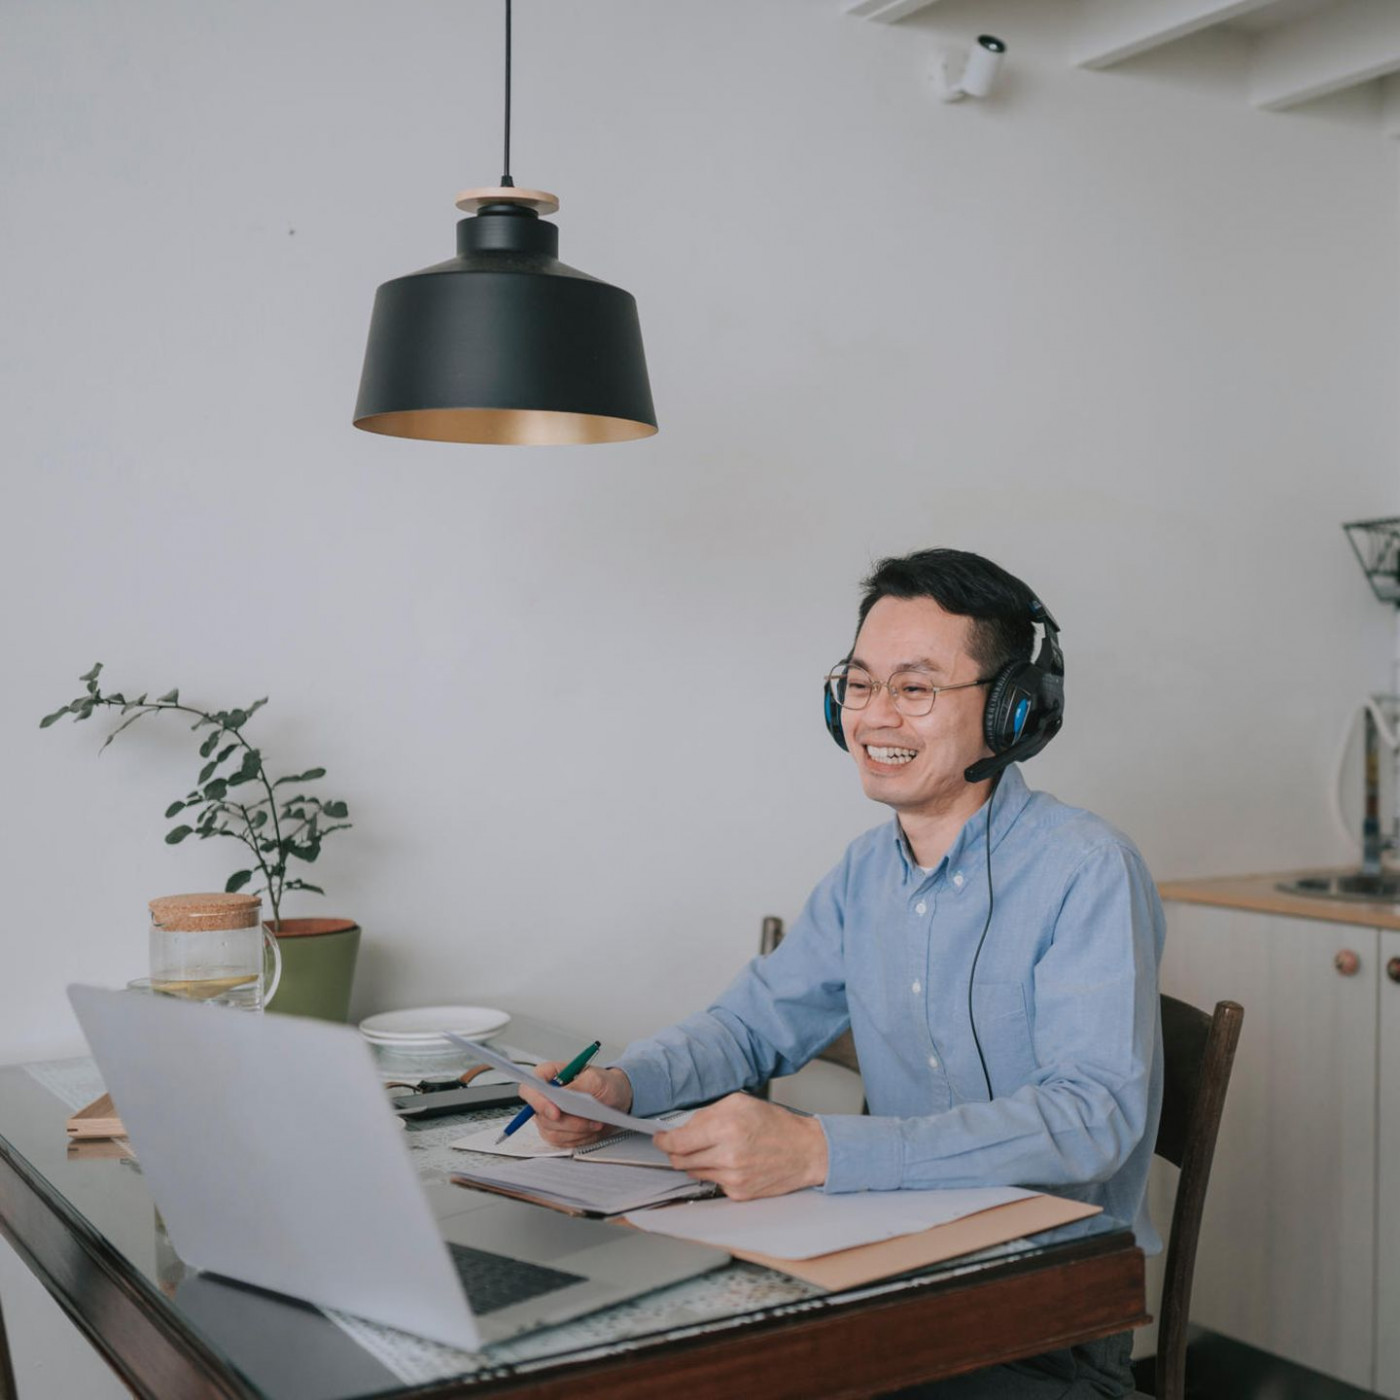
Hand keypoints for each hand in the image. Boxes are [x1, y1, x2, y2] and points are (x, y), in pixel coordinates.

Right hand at [518, 1062, 632, 1148]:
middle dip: (567, 1121)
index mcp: (548, 1076)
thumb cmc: (605, 1083)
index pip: (529, 1089)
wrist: (617, 1098)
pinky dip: (578, 1138)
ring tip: (595, 1123)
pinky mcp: (557, 1131)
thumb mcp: (595, 1079)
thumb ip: (576, 1086)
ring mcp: (549, 1116)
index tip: (555, 1112)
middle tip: (588, 1118)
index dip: (537, 1101)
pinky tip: (591, 1129)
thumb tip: (560, 1095)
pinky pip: (560, 1142)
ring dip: (576, 1131)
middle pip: (540, 1115)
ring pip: (551, 1132)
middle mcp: (545, 1097)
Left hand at [654, 1094, 827, 1200]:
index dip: (662, 1141)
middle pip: (680, 1161)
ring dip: (695, 1161)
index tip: (659, 1138)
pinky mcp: (739, 1193)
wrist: (805, 1151)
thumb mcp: (739, 1103)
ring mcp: (733, 1178)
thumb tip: (682, 1127)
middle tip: (681, 1143)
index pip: (678, 1142)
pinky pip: (713, 1183)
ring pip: (694, 1172)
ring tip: (714, 1149)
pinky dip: (714, 1172)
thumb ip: (707, 1113)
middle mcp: (727, 1156)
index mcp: (725, 1128)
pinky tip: (730, 1161)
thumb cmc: (775, 1124)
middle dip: (676, 1151)